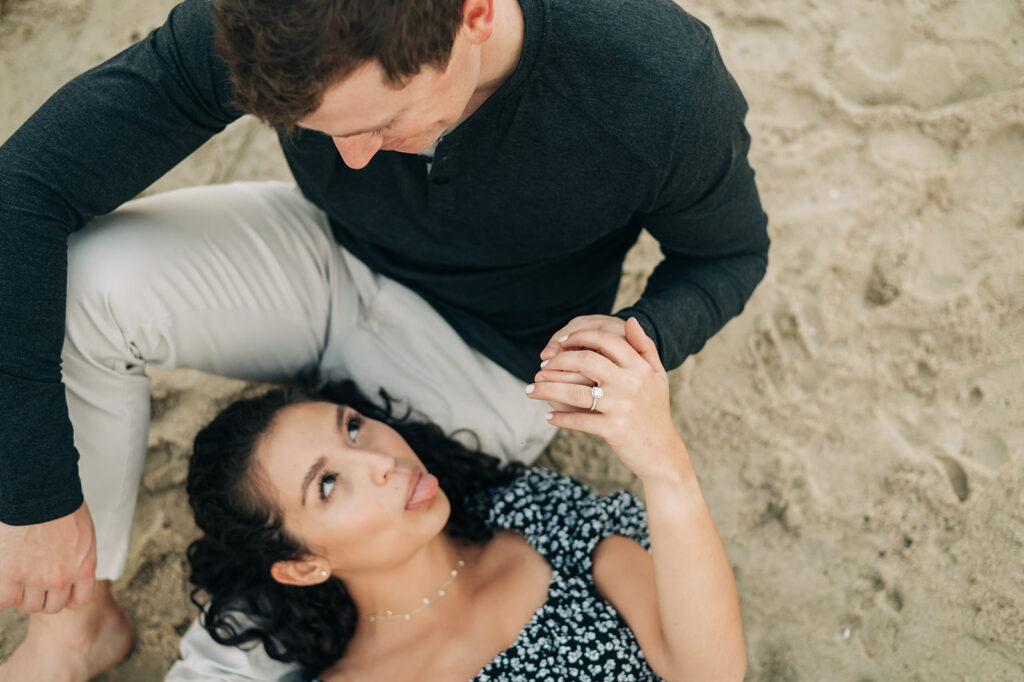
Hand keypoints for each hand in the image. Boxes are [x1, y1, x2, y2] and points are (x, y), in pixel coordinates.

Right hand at [0, 502, 97, 613]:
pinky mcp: (10, 574)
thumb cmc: (61, 504)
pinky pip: (4, 600)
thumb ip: (78, 555)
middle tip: (34, 585)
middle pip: (52, 606)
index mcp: (84, 567)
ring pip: (29, 606)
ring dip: (23, 597)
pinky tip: (4, 581)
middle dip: (43, 598)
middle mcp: (63, 578)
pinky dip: (3, 595)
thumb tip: (68, 564)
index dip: (66, 597)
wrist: (40, 492)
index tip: (57, 590)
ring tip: (18, 581)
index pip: (78, 600)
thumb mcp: (83, 533)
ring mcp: (36, 579)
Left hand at [527, 318, 688, 480]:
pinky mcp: (613, 429)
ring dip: (547, 389)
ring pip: (575, 392)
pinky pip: (579, 420)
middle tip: (541, 367)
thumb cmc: (655, 410)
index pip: (605, 340)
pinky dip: (560, 418)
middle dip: (557, 361)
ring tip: (531, 389)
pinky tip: (548, 416)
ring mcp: (621, 407)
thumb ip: (644, 347)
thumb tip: (630, 320)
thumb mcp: (657, 376)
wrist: (662, 452)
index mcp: (639, 367)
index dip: (579, 336)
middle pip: (585, 360)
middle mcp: (631, 383)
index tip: (560, 342)